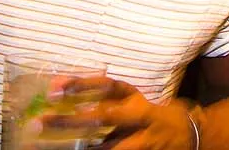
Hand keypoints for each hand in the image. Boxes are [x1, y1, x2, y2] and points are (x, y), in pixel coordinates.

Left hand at [38, 76, 198, 149]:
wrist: (189, 136)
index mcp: (137, 100)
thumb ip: (104, 98)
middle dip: (69, 122)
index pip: (108, 87)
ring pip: (108, 149)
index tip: (54, 87)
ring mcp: (142, 143)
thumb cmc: (151, 116)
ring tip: (47, 148)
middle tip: (39, 123)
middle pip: (102, 118)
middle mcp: (140, 119)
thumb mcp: (133, 102)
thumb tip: (62, 87)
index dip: (82, 85)